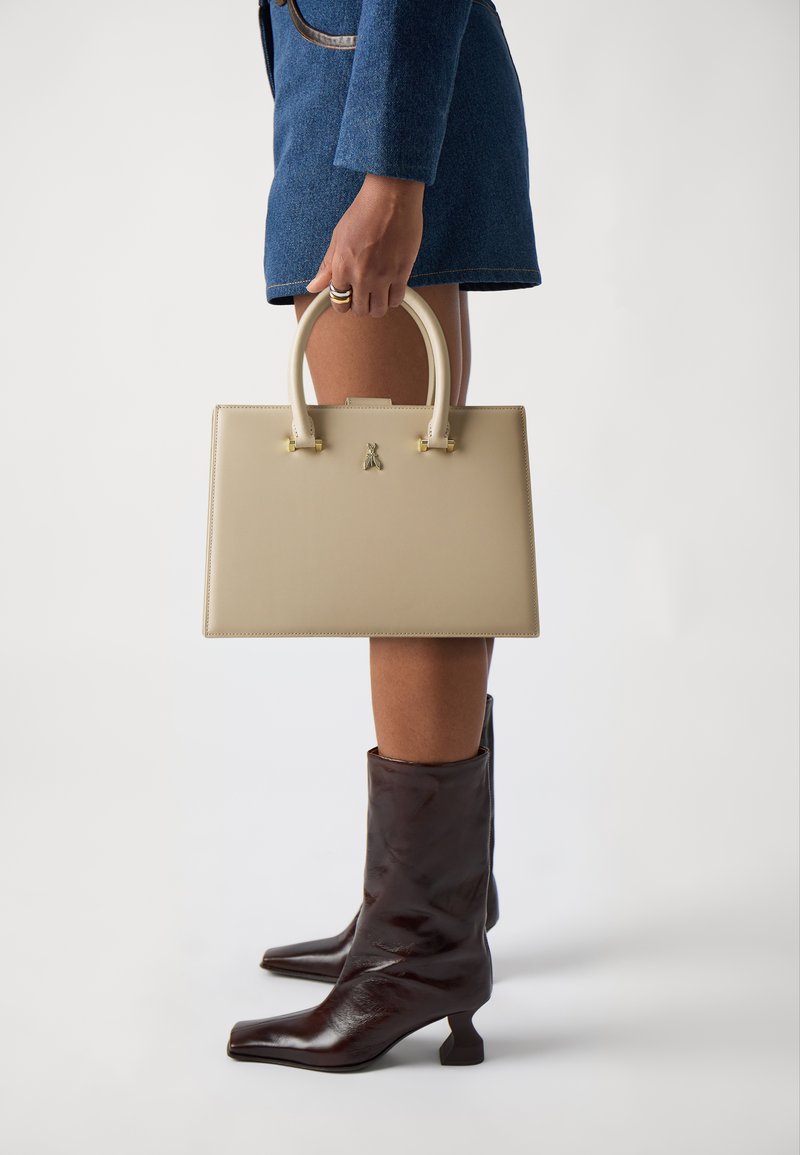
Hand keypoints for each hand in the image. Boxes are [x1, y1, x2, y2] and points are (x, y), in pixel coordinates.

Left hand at [305, 172, 424, 316]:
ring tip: (378, 293)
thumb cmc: (363, 212)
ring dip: (377, 306)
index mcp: (342, 267)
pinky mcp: (402, 273)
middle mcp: (361, 276)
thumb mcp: (338, 238)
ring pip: (379, 310)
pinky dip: (394, 299)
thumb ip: (327, 267)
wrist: (391, 197)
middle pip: (360, 310)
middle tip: (364, 294)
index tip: (349, 295)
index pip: (339, 302)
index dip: (343, 301)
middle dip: (360, 305)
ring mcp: (382, 276)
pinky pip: (397, 300)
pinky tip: (391, 287)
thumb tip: (312, 288)